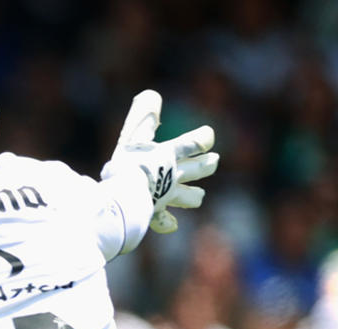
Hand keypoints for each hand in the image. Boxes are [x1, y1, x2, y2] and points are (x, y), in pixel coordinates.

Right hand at [104, 90, 217, 233]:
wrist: (124, 197)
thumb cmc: (128, 165)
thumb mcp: (133, 136)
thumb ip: (142, 116)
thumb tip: (150, 94)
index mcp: (170, 154)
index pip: (196, 143)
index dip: (204, 138)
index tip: (207, 137)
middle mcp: (174, 175)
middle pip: (200, 168)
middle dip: (208, 164)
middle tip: (213, 160)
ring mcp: (166, 195)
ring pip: (190, 196)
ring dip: (194, 194)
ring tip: (197, 194)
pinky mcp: (154, 212)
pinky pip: (163, 220)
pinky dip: (167, 222)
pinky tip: (171, 225)